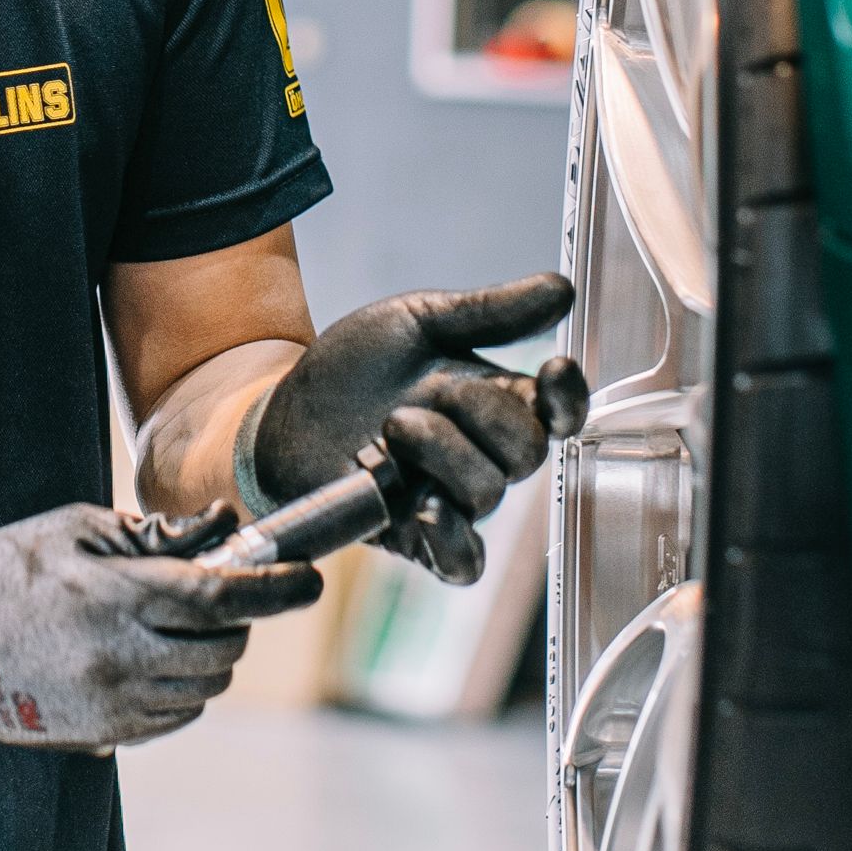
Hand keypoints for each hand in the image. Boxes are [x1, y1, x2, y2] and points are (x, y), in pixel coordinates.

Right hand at [0, 502, 321, 750]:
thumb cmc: (4, 573)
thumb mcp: (74, 530)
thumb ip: (151, 534)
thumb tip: (219, 528)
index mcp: (116, 598)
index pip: (222, 600)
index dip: (276, 590)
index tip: (310, 581)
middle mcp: (122, 658)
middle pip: (224, 648)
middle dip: (239, 620)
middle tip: (223, 596)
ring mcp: (114, 704)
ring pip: (206, 687)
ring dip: (212, 656)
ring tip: (180, 628)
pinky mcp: (104, 734)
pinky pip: (176, 716)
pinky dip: (185, 690)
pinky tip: (154, 662)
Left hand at [247, 275, 574, 583]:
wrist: (284, 411)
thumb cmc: (357, 367)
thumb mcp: (420, 322)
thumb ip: (490, 312)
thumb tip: (563, 288)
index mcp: (497, 402)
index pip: (557, 412)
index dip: (566, 397)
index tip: (553, 366)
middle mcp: (483, 456)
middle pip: (527, 451)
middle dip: (485, 413)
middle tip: (432, 389)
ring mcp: (451, 500)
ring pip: (487, 492)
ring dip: (444, 452)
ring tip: (392, 426)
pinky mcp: (415, 539)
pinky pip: (461, 562)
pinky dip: (452, 537)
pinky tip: (425, 505)